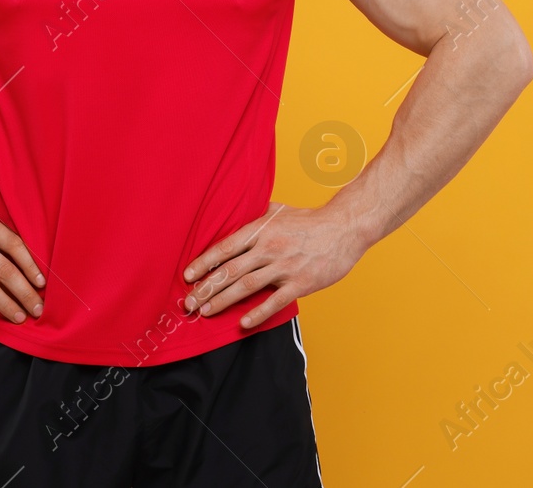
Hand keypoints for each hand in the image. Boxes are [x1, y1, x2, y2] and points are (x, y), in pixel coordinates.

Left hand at [181, 202, 364, 327]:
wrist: (345, 228)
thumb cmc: (311, 219)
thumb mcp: (278, 209)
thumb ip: (256, 213)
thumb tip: (237, 212)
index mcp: (260, 230)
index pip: (224, 247)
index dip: (204, 262)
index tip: (187, 276)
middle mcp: (268, 248)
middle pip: (230, 270)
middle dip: (206, 288)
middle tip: (188, 303)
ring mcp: (284, 266)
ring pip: (246, 286)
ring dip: (223, 301)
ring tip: (206, 313)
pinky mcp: (300, 283)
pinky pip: (274, 301)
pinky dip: (257, 313)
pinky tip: (242, 323)